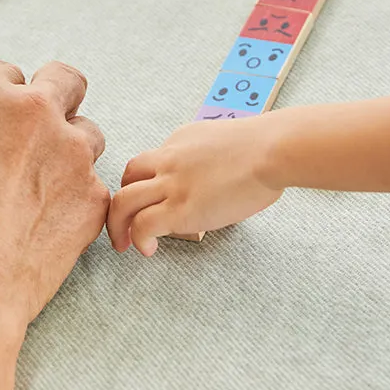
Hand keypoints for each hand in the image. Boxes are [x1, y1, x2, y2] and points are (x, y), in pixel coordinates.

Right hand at [0, 61, 108, 389]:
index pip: (6, 74)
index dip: (1, 102)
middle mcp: (31, 107)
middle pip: (64, 80)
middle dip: (57, 100)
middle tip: (43, 132)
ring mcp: (69, 148)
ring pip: (87, 133)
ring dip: (71, 154)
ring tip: (40, 194)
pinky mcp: (92, 192)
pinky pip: (93, 186)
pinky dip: (77, 202)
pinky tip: (48, 228)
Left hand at [107, 117, 283, 255]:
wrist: (271, 151)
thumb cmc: (266, 149)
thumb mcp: (228, 142)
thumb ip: (213, 157)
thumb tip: (220, 177)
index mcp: (181, 140)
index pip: (152, 161)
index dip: (150, 183)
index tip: (157, 201)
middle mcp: (170, 158)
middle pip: (128, 176)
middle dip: (122, 200)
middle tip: (125, 222)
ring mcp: (172, 183)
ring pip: (124, 201)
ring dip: (118, 225)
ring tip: (125, 244)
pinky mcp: (180, 208)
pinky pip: (142, 225)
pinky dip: (138, 239)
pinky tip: (149, 249)